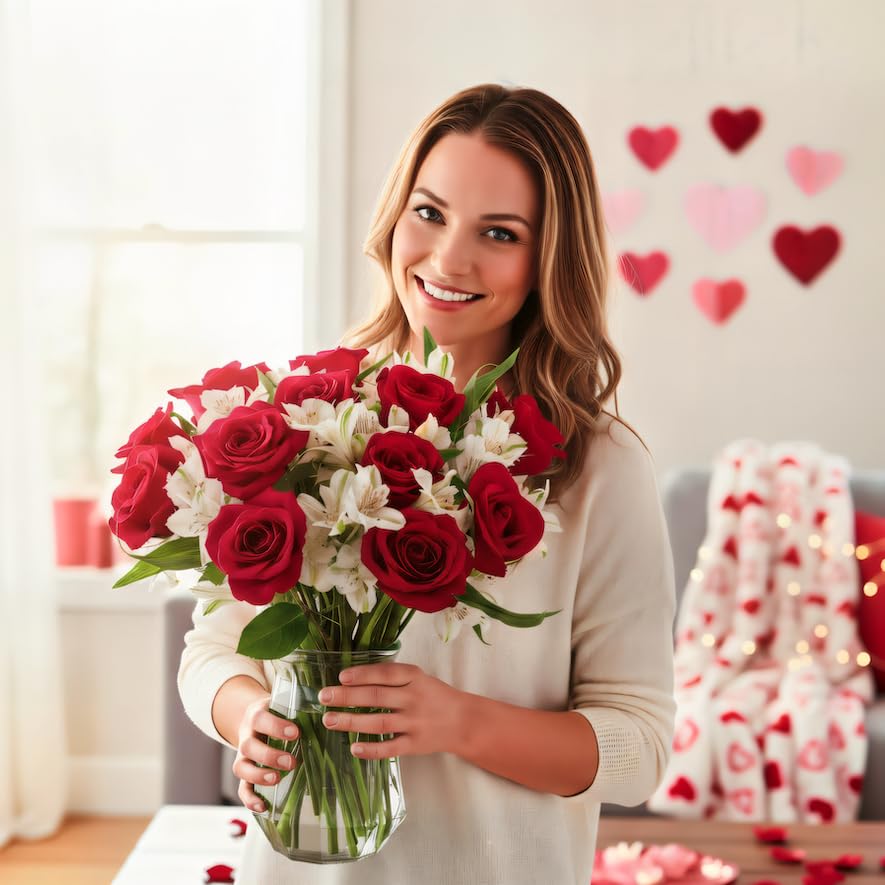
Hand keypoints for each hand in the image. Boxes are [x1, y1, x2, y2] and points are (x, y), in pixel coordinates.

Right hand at [232, 694, 299, 811]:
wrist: (253, 719)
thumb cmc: (277, 714)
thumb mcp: (284, 705)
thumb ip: (301, 710)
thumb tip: (330, 714)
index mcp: (257, 716)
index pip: (261, 719)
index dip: (276, 727)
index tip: (295, 733)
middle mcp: (246, 736)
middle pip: (248, 746)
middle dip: (269, 756)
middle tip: (291, 762)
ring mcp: (243, 757)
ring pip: (241, 768)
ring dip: (259, 776)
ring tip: (276, 779)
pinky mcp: (244, 774)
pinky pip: (242, 788)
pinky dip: (249, 799)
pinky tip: (263, 807)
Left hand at [319, 662, 466, 759]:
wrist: (464, 721)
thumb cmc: (434, 696)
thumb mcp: (419, 678)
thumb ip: (392, 677)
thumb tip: (352, 678)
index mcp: (415, 677)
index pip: (385, 674)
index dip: (362, 674)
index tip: (341, 677)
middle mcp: (414, 698)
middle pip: (376, 696)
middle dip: (347, 696)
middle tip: (324, 697)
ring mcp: (415, 722)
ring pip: (379, 722)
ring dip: (351, 721)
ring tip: (329, 720)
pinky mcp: (415, 744)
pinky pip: (390, 748)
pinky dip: (371, 749)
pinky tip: (353, 747)